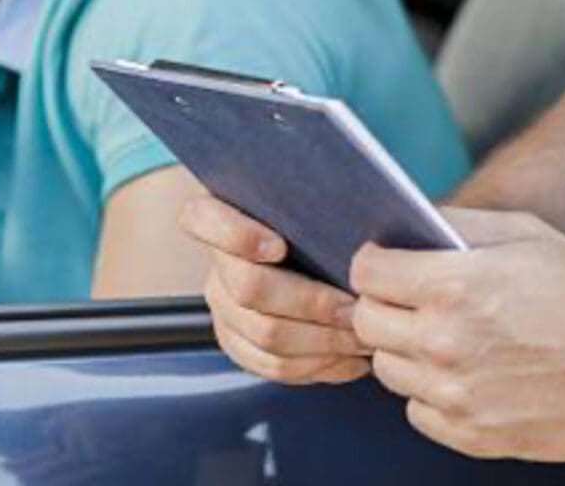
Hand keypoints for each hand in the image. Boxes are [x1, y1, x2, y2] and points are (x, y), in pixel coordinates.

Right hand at [179, 193, 370, 383]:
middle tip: (353, 306)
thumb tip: (347, 201)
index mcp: (220, 211)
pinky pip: (272, 365)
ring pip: (265, 335)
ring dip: (321, 340)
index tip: (278, 245)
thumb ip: (315, 197)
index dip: (237, 235)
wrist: (318, 253)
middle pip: (248, 287)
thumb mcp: (313, 197)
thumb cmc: (319, 218)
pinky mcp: (240, 343)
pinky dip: (317, 366)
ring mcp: (224, 306)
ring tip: (361, 335)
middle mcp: (217, 262)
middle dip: (308, 301)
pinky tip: (350, 358)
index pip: (202, 219)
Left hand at [349, 208, 564, 461]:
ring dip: (403, 350)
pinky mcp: (473, 434)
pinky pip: (417, 413)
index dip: (372, 264)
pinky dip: (428, 395)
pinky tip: (458, 375)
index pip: (365, 273)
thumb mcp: (522, 234)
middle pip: (365, 322)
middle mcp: (443, 341)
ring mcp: (456, 393)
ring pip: (386, 369)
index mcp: (450, 286)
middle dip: (379, 305)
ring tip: (438, 338)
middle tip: (407, 301)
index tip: (383, 265)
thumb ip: (456, 224)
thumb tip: (411, 221)